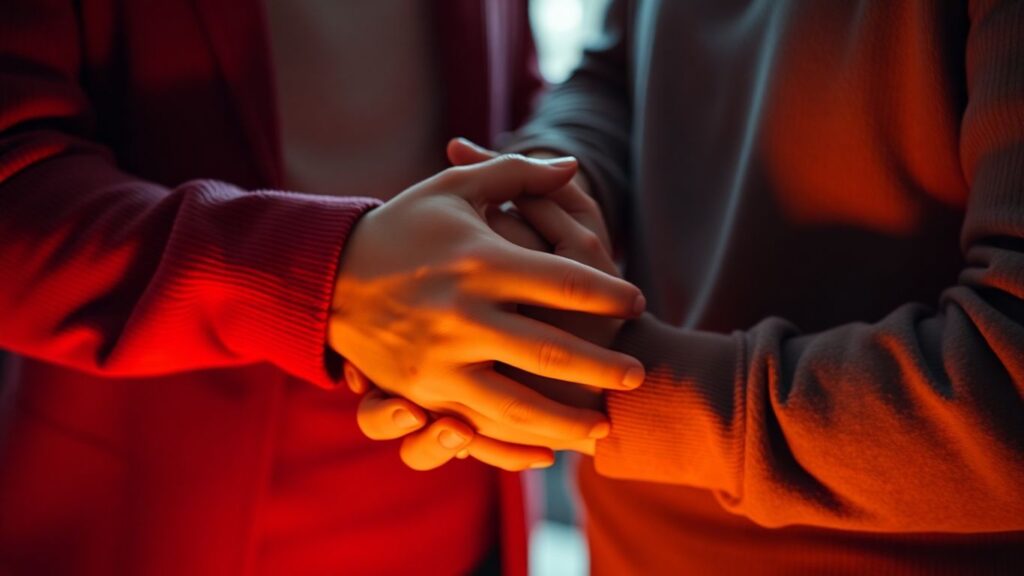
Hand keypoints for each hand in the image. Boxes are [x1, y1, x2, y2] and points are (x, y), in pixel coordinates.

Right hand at [329, 153, 645, 446]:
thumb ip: (515, 173)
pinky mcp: (420, 392)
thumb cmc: (403, 227)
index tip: (636, 301)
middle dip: (603, 366)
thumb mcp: (453, 190)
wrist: (326, 276)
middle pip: (553, 348)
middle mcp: (462, 314)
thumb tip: (571, 162)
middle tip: (637, 375)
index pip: (564, 281)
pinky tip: (548, 450)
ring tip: (603, 425)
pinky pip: (476, 429)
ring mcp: (439, 361)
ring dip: (568, 420)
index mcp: (478, 260)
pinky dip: (516, 445)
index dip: (609, 293)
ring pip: (519, 404)